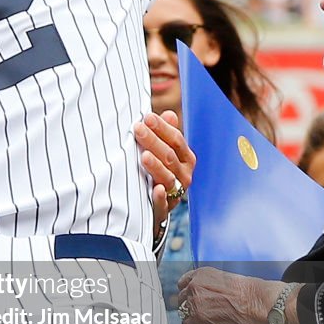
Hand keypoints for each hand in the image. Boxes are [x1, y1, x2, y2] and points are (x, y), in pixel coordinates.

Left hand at [134, 110, 195, 238]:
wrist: (156, 206)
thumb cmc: (159, 171)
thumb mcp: (164, 151)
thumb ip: (165, 134)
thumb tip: (169, 114)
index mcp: (185, 158)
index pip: (176, 140)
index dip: (162, 128)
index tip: (146, 117)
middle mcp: (184, 175)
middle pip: (169, 156)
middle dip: (153, 141)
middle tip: (137, 129)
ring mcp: (176, 192)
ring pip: (167, 178)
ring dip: (156, 167)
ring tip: (144, 156)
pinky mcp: (165, 209)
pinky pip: (164, 204)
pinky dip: (160, 197)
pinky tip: (155, 190)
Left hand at [175, 267, 281, 323]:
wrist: (252, 301)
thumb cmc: (245, 291)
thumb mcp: (222, 278)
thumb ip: (208, 283)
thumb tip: (206, 292)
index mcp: (200, 274)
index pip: (183, 282)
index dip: (186, 291)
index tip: (188, 296)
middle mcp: (194, 285)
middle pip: (181, 297)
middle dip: (187, 304)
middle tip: (195, 310)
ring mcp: (194, 301)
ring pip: (182, 310)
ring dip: (189, 315)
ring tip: (196, 320)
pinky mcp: (197, 317)